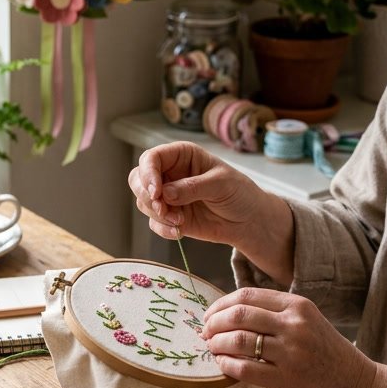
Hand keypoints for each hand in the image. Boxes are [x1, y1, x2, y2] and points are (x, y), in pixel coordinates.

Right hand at [128, 141, 268, 246]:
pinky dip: (162, 229)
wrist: (248, 220)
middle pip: (138, 178)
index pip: (152, 158)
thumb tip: (165, 194)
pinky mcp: (169, 216)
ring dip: (157, 214)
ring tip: (179, 221)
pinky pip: (153, 223)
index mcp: (181, 156)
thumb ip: (192, 187)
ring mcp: (167, 196)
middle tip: (162, 208)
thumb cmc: (239, 193)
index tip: (156, 191)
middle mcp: (170, 173)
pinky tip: (179, 232)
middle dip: (147, 196)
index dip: (148, 173)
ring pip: (143, 202)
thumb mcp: (221, 184)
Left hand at [202, 287, 377, 387]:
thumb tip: (227, 314)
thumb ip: (273, 314)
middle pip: (238, 315)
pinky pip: (244, 368)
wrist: (358, 386)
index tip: (209, 316)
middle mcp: (294, 324)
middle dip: (213, 324)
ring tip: (212, 349)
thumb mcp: (307, 321)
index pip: (246, 295)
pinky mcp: (286, 379)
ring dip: (217, 344)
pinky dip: (226, 365)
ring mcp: (291, 352)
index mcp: (297, 305)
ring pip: (238, 340)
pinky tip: (223, 366)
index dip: (220, 305)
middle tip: (205, 333)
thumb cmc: (326, 353)